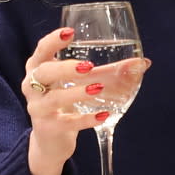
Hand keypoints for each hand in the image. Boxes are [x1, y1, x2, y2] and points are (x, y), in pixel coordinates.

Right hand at [20, 27, 129, 174]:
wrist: (50, 142)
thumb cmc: (65, 103)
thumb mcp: (76, 85)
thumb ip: (105, 72)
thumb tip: (142, 63)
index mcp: (38, 69)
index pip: (41, 50)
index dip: (53, 41)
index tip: (71, 32)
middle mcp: (32, 87)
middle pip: (44, 72)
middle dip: (65, 68)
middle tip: (89, 66)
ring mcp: (38, 109)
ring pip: (55, 98)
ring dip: (78, 92)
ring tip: (99, 88)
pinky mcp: (48, 128)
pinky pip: (67, 122)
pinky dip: (86, 119)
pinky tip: (104, 116)